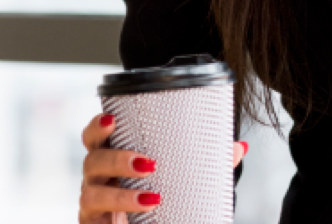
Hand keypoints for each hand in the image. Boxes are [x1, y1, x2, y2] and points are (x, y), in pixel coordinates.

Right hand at [80, 112, 247, 223]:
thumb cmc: (159, 194)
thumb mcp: (181, 175)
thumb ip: (208, 162)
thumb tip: (239, 147)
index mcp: (114, 155)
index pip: (95, 137)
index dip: (97, 126)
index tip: (112, 119)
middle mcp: (98, 176)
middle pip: (92, 160)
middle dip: (117, 159)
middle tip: (149, 163)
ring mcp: (93, 201)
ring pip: (92, 192)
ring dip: (121, 193)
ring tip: (153, 196)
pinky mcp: (92, 223)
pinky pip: (95, 218)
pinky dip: (119, 212)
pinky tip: (145, 208)